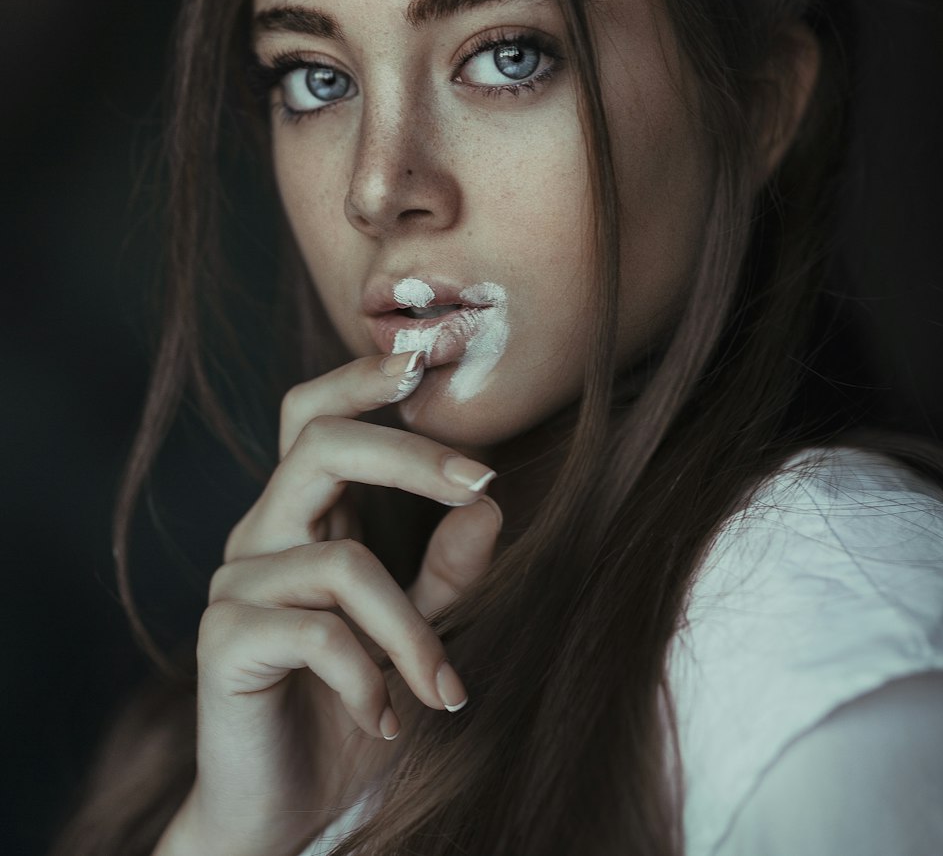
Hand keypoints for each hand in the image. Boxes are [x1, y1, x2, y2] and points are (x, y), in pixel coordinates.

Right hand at [153, 350, 501, 855]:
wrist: (282, 811)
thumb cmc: (353, 707)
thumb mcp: (414, 635)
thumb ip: (445, 573)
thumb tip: (488, 507)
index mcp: (302, 516)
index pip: (313, 416)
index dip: (359, 380)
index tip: (425, 361)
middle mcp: (263, 535)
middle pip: (318, 445)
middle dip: (409, 456)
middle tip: (483, 485)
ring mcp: (238, 585)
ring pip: (342, 562)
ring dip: (412, 631)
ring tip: (445, 692)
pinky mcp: (223, 642)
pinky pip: (315, 633)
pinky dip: (368, 677)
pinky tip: (387, 719)